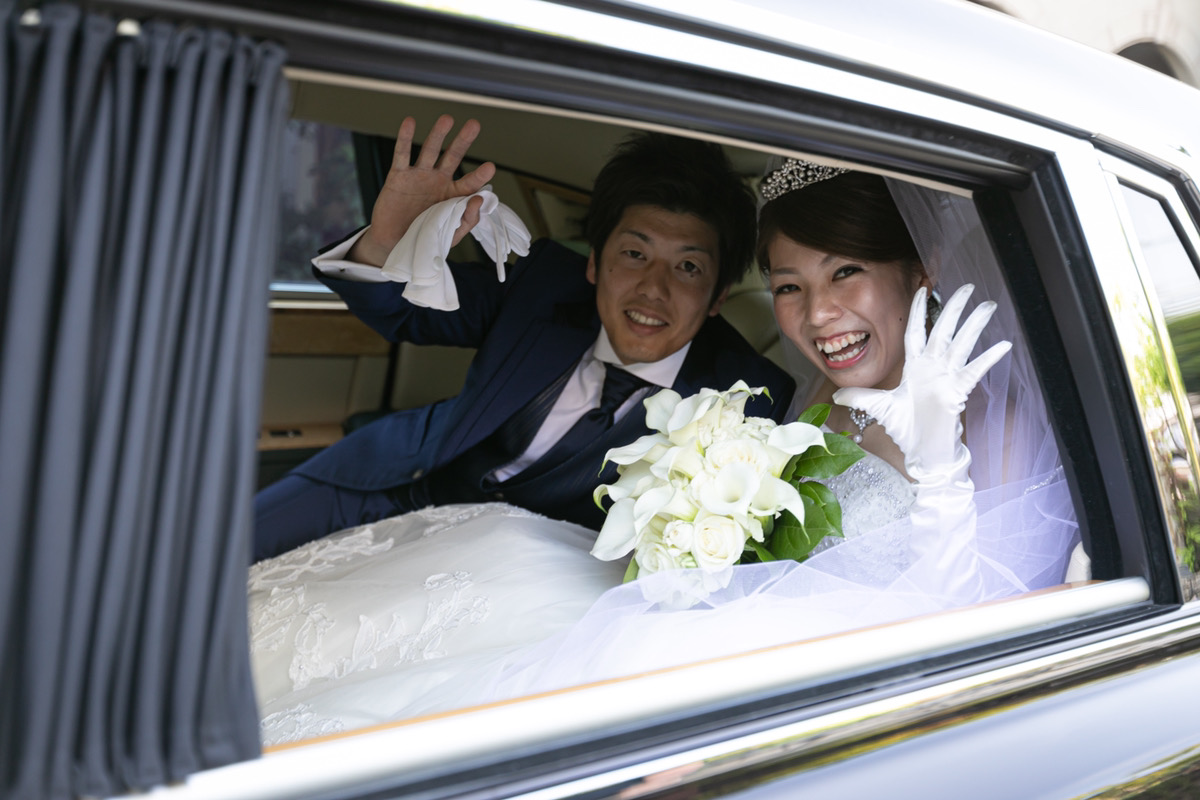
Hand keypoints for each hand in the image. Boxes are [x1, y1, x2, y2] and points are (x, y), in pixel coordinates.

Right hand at [350, 115, 496, 266]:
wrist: (395, 244)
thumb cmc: (423, 237)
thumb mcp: (450, 234)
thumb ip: (468, 219)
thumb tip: (480, 199)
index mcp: (453, 195)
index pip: (470, 183)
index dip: (480, 176)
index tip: (489, 168)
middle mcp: (437, 181)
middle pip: (453, 157)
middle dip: (463, 141)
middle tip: (473, 125)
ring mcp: (418, 176)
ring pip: (429, 150)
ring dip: (438, 135)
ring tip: (447, 120)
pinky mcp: (399, 176)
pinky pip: (402, 155)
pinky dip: (404, 138)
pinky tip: (410, 123)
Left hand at [832, 284, 1010, 478]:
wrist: (922, 453)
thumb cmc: (906, 429)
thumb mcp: (879, 409)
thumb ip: (860, 397)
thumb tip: (836, 394)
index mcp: (914, 367)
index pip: (916, 332)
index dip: (918, 311)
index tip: (923, 289)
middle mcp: (932, 367)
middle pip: (943, 331)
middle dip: (954, 309)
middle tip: (968, 287)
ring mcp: (947, 377)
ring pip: (962, 344)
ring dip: (975, 325)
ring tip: (988, 306)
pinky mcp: (958, 391)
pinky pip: (975, 370)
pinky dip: (988, 358)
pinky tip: (1003, 344)